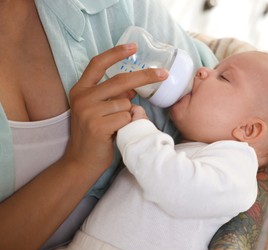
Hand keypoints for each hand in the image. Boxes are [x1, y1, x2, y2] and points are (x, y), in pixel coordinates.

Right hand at [64, 43, 167, 174]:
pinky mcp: (97, 126)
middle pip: (120, 80)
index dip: (116, 52)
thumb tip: (132, 88)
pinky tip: (116, 133)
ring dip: (129, 114)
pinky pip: (126, 117)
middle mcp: (82, 98)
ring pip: (126, 103)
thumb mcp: (98, 111)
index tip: (134, 46)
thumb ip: (112, 96)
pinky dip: (127, 124)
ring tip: (117, 126)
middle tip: (163, 74)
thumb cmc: (94, 135)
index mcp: (80, 90)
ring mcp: (88, 112)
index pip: (97, 63)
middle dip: (145, 76)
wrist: (80, 162)